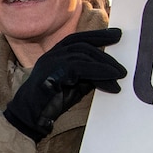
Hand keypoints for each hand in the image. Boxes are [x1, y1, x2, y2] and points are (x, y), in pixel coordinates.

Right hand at [3, 28, 127, 141]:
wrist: (30, 118)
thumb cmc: (50, 104)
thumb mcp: (74, 87)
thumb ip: (88, 77)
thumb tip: (110, 73)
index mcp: (55, 55)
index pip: (78, 39)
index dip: (98, 35)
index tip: (116, 34)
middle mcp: (52, 55)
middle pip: (82, 44)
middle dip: (106, 50)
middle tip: (122, 62)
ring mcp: (50, 61)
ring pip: (82, 54)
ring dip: (105, 64)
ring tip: (120, 74)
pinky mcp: (52, 72)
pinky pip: (80, 67)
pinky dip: (98, 72)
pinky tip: (111, 79)